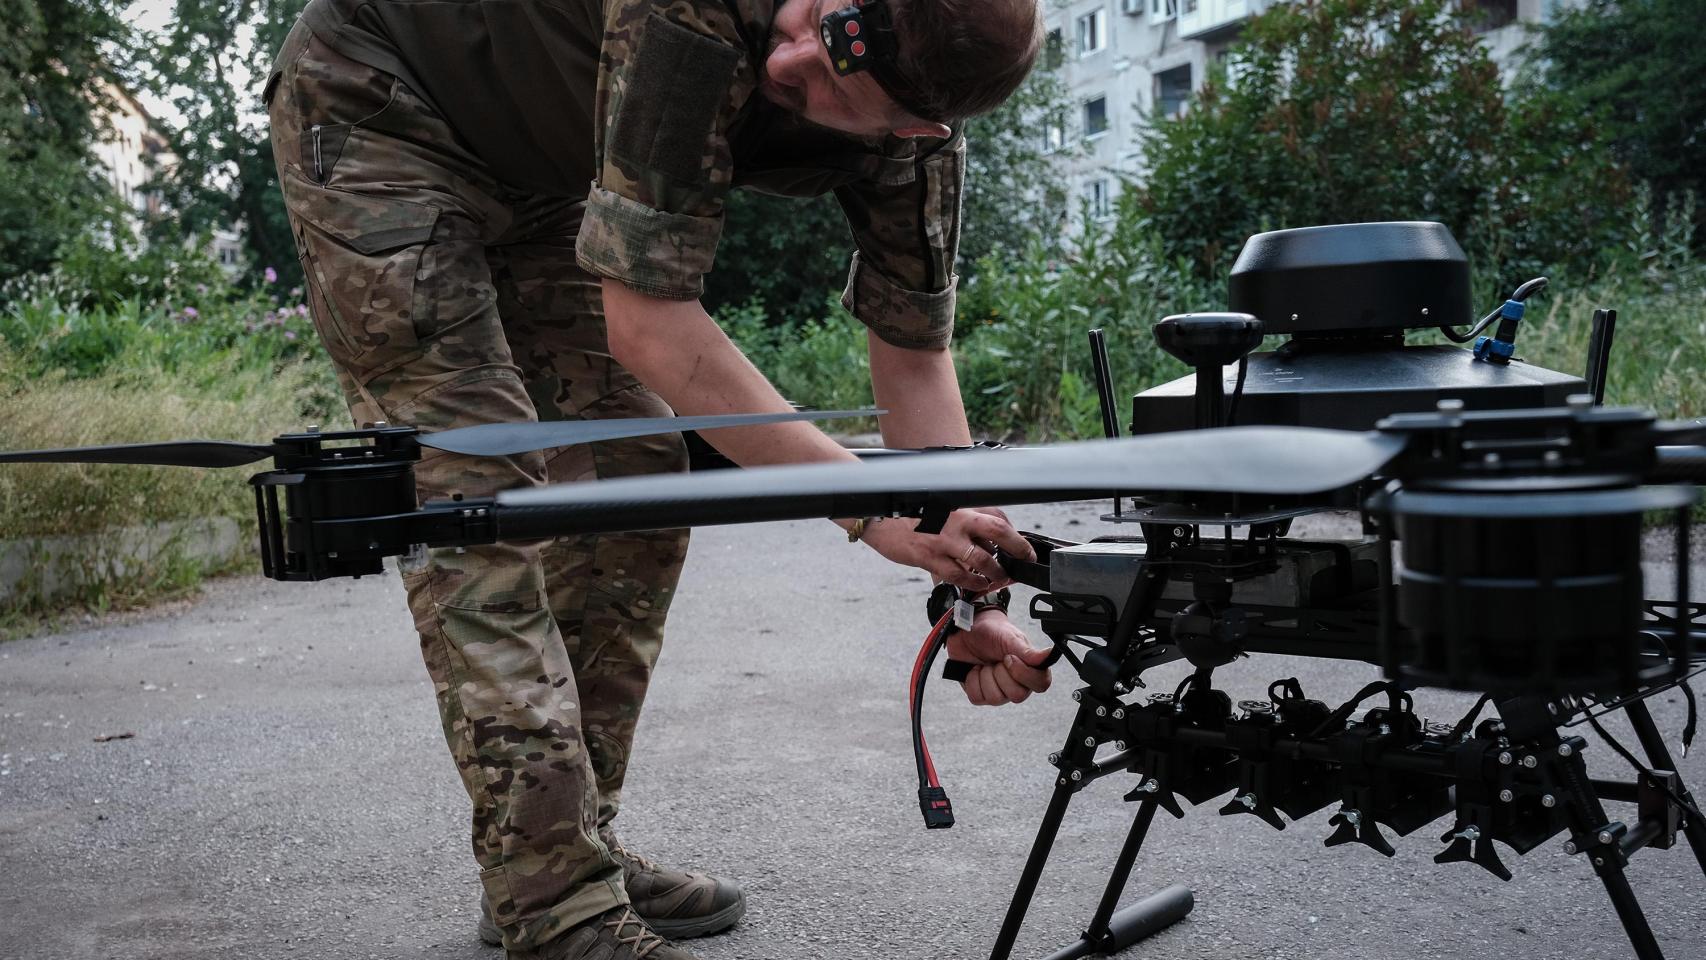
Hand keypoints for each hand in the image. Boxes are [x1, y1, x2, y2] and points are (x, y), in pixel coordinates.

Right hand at [860, 507, 1035, 590]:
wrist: (877, 518)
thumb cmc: (910, 514)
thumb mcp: (941, 509)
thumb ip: (964, 522)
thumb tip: (987, 540)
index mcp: (959, 505)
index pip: (996, 515)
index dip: (1013, 532)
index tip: (1023, 545)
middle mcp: (955, 519)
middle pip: (996, 530)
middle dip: (1017, 547)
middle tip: (1025, 559)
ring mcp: (943, 539)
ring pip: (980, 558)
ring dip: (996, 572)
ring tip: (1001, 578)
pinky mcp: (929, 557)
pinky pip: (957, 575)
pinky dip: (972, 582)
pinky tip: (979, 585)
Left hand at [947, 608, 1053, 705]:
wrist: (968, 630)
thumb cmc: (994, 632)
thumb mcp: (1010, 639)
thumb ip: (1029, 652)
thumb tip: (1049, 654)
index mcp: (1030, 669)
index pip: (1041, 685)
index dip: (1024, 674)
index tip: (1009, 658)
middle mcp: (1018, 684)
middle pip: (1017, 696)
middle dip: (1001, 674)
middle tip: (997, 659)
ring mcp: (999, 691)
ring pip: (995, 699)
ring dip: (986, 676)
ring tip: (986, 663)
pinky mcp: (981, 694)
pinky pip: (977, 698)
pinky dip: (972, 680)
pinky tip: (975, 669)